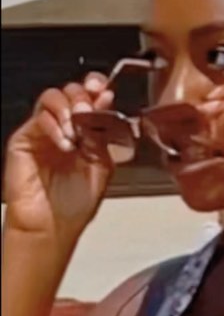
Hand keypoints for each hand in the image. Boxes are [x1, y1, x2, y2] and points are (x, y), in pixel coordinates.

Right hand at [3, 74, 116, 246]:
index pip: (90, 98)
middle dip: (82, 96)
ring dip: (67, 108)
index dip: (97, 88)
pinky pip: (38, 117)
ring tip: (76, 132)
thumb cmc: (74, 205)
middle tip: (88, 111)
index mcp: (86, 133)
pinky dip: (54, 125)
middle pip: (71, 91)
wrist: (53, 227)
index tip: (104, 91)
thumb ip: (104, 135)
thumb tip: (106, 104)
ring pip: (52, 97)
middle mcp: (65, 128)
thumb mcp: (102, 167)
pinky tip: (65, 145)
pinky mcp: (24, 138)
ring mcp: (44, 132)